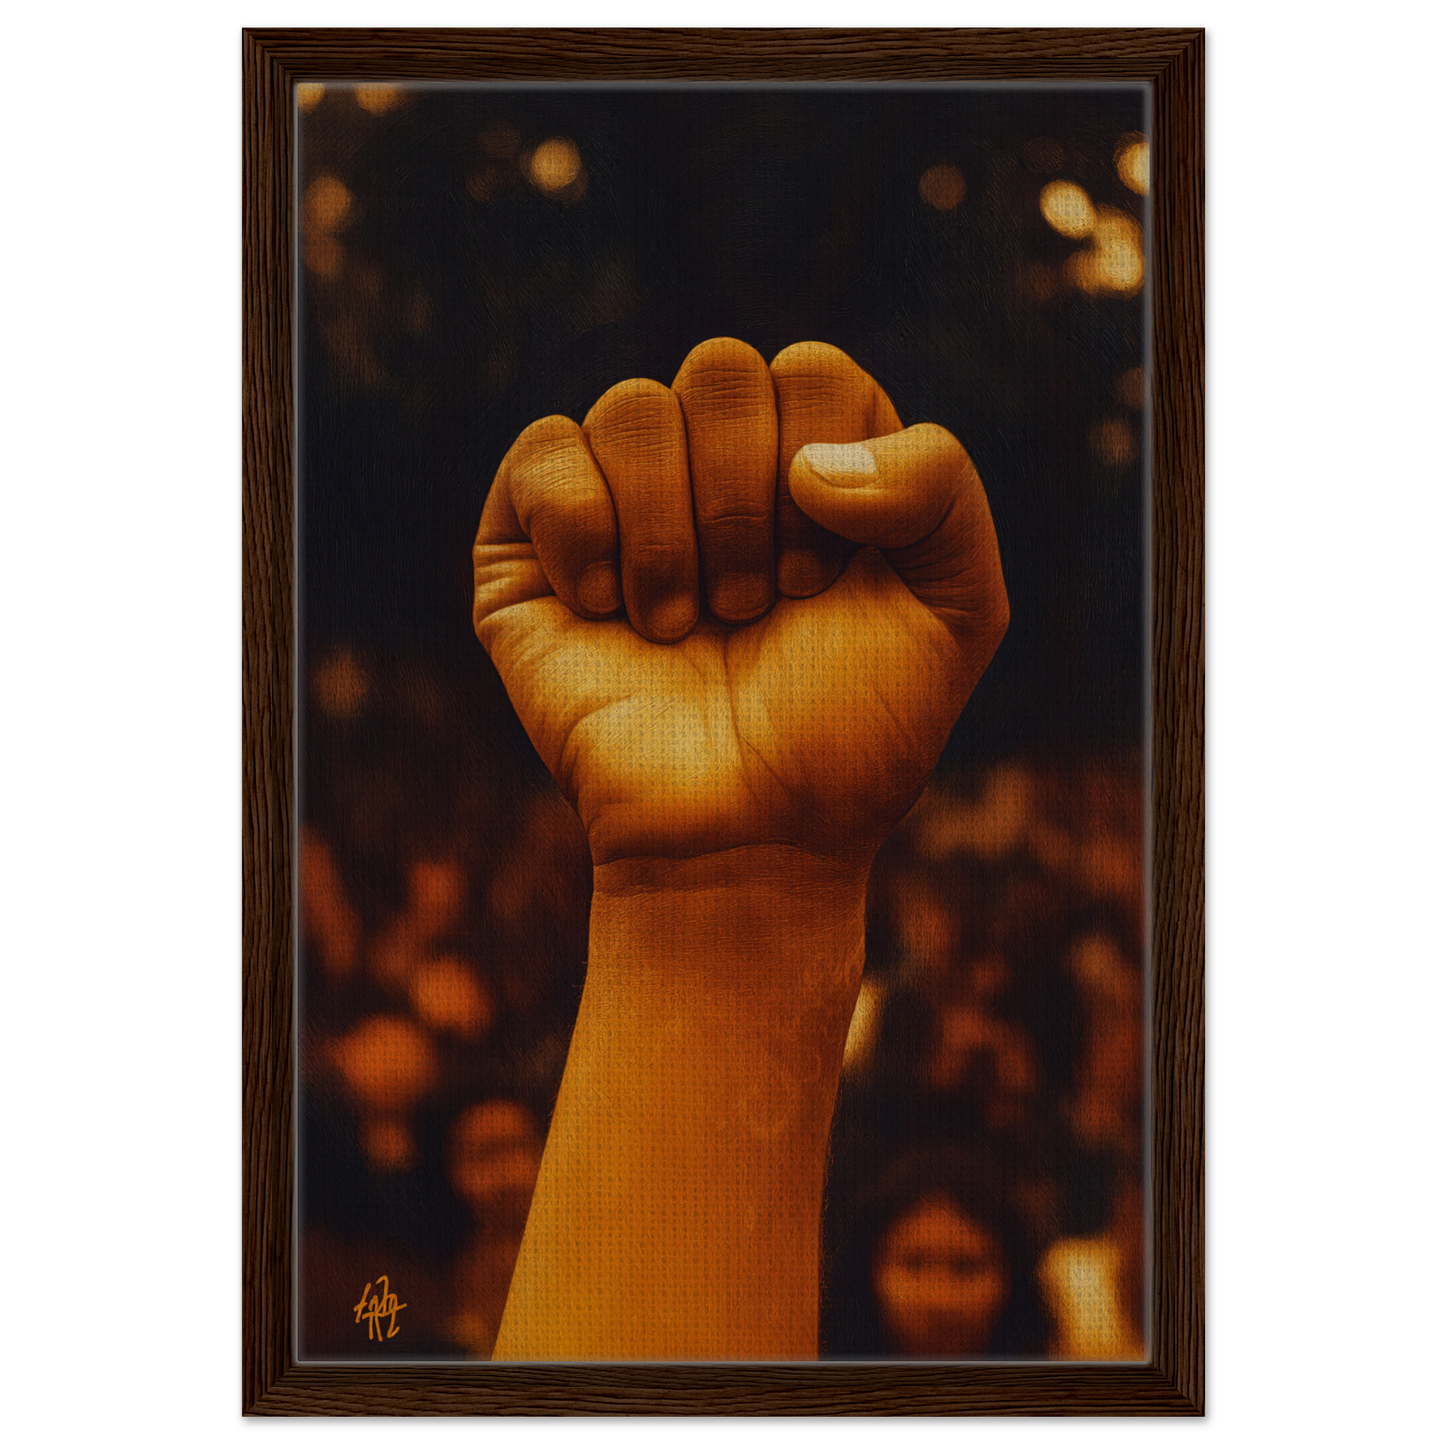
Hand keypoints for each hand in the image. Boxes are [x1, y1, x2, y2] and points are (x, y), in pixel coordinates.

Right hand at [472, 338, 1007, 872]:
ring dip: (671, 537)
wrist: (746, 837)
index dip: (823, 474)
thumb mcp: (957, 609)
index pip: (813, 373)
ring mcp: (622, 499)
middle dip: (744, 505)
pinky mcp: (530, 545)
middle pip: (720, 372)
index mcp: (814, 461)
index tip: (819, 585)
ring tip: (682, 627)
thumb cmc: (851, 733)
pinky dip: (584, 531)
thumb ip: (941, 484)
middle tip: (753, 609)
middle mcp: (715, 466)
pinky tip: (607, 611)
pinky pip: (544, 453)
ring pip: (633, 408)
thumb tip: (808, 460)